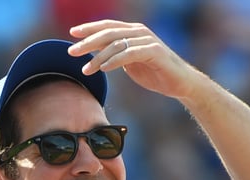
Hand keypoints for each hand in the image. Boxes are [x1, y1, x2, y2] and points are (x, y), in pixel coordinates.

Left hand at [68, 20, 200, 100]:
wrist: (178, 83)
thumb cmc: (153, 72)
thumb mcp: (128, 62)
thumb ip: (115, 55)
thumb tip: (95, 54)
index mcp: (132, 32)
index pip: (107, 26)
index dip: (89, 28)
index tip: (72, 34)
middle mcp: (139, 32)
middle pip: (109, 33)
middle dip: (88, 41)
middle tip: (71, 51)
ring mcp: (147, 40)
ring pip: (117, 44)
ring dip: (98, 57)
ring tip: (85, 70)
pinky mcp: (154, 51)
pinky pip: (129, 54)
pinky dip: (114, 61)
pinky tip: (103, 68)